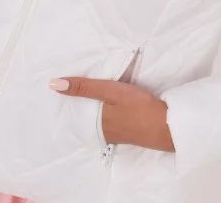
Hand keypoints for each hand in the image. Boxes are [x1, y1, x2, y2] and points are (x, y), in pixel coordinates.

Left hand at [49, 76, 174, 152]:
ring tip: (87, 100)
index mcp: (96, 122)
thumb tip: (54, 84)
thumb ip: (85, 87)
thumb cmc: (138, 107)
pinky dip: (106, 115)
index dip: (68, 102)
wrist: (166, 127)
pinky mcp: (128, 133)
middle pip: (86, 118)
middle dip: (79, 108)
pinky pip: (110, 123)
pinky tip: (110, 111)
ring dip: (93, 112)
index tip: (59, 92)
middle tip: (69, 94)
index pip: (75, 111)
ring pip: (98, 121)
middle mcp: (103, 131)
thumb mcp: (111, 91)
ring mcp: (116, 134)